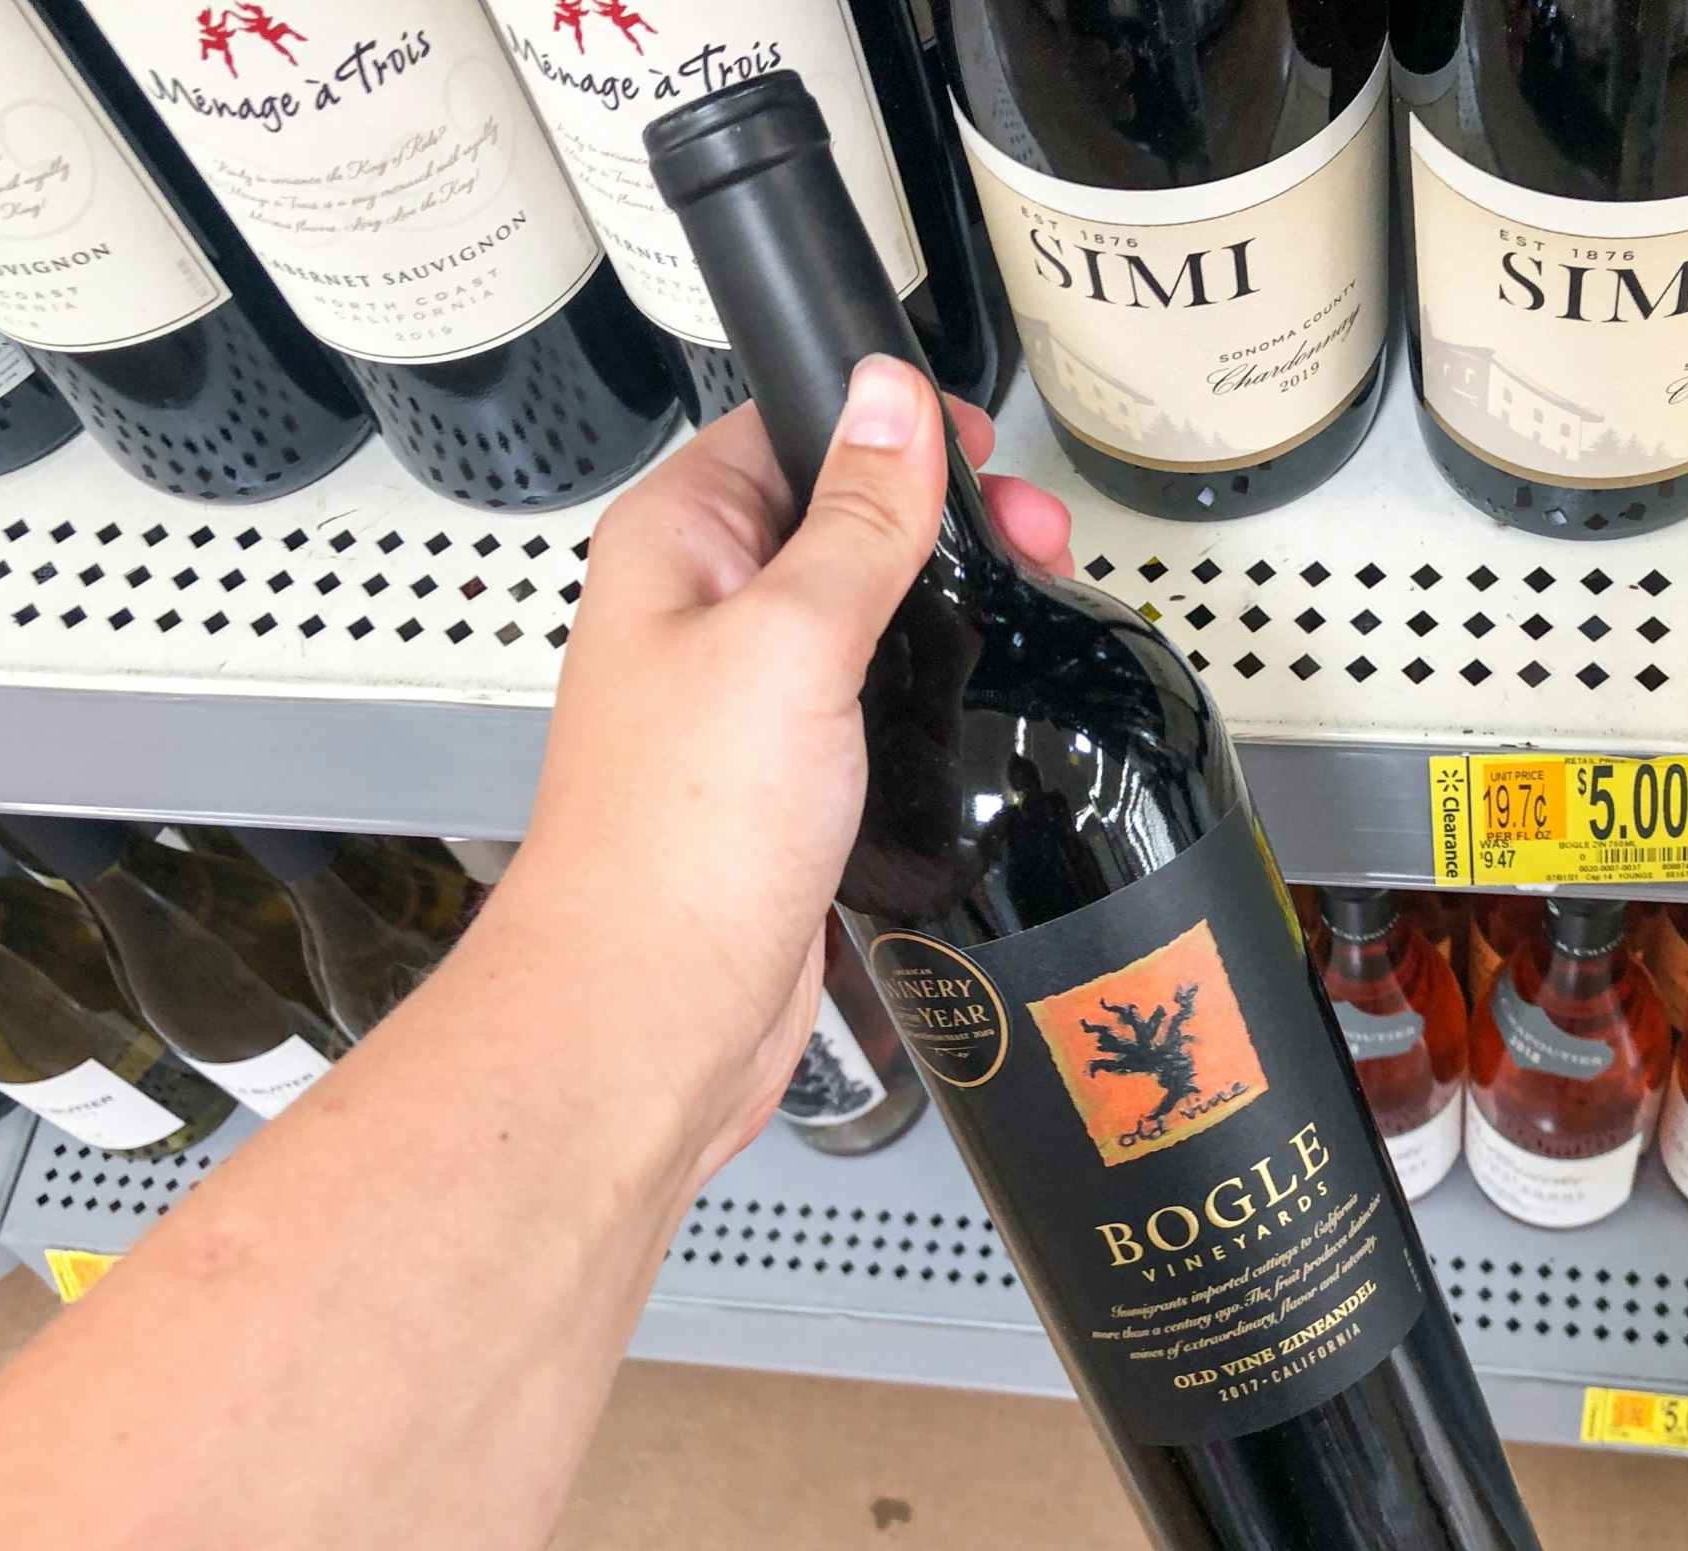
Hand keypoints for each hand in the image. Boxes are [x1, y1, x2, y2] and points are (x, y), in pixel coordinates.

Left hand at [495, 359, 1074, 1174]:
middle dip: (938, 519)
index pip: (782, 429)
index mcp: (675, 548)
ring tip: (1026, 609)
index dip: (880, 422)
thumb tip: (891, 399)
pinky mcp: (785, 786)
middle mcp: (698, 617)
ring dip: (941, 606)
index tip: (974, 446)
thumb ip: (855, 519)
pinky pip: (865, 706)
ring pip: (856, 617)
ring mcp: (741, 705)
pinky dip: (926, 692)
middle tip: (1030, 540)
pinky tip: (979, 700)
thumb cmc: (680, 837)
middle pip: (832, 521)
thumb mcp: (791, 641)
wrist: (657, 1013)